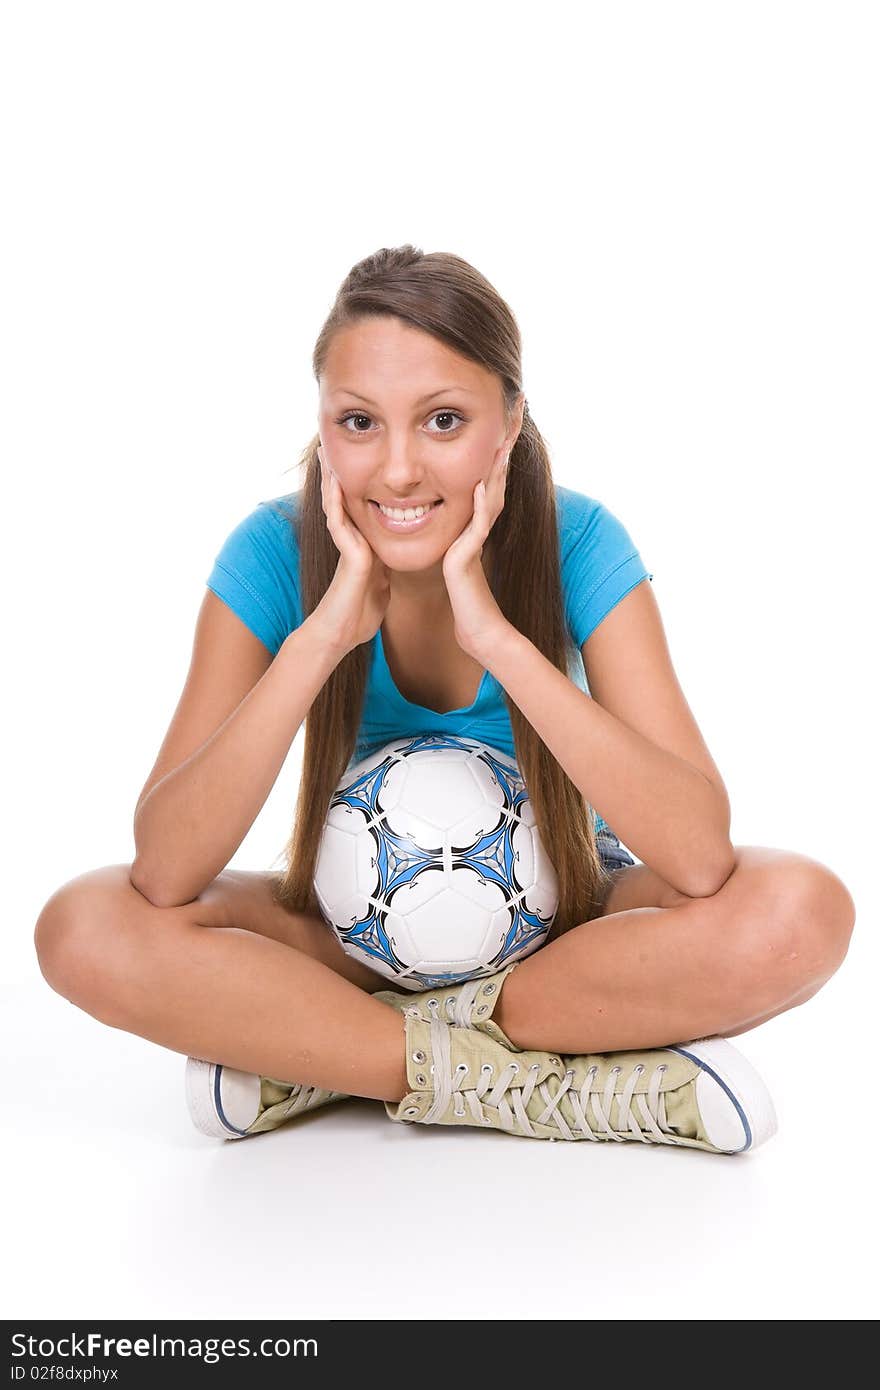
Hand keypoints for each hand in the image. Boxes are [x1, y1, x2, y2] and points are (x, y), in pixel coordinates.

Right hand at [309, 448, 391, 655]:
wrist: (343, 634)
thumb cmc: (358, 616)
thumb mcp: (379, 587)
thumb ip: (382, 573)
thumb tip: (389, 568)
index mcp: (363, 547)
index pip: (360, 509)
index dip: (360, 487)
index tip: (363, 464)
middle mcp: (351, 542)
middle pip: (344, 501)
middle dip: (340, 476)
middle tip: (333, 448)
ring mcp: (347, 547)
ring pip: (336, 505)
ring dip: (331, 480)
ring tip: (326, 454)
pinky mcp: (348, 555)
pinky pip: (339, 522)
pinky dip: (335, 501)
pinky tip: (334, 482)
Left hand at [442, 444, 513, 659]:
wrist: (478, 632)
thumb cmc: (468, 606)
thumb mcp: (460, 569)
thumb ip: (460, 551)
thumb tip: (456, 542)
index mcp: (475, 530)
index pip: (485, 486)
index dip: (493, 459)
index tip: (499, 432)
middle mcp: (480, 531)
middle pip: (494, 483)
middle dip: (502, 453)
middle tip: (516, 424)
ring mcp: (477, 542)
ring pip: (490, 498)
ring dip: (495, 470)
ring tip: (502, 442)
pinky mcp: (471, 556)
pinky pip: (477, 524)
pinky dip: (479, 503)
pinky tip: (479, 483)